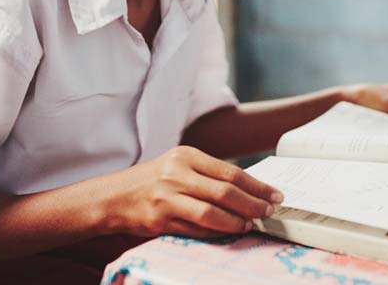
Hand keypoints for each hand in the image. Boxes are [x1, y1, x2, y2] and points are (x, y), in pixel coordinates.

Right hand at [107, 146, 282, 239]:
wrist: (113, 195)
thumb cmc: (152, 180)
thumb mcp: (177, 165)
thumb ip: (207, 174)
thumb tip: (246, 189)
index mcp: (185, 155)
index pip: (230, 171)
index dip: (256, 185)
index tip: (274, 194)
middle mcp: (177, 173)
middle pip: (225, 191)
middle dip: (253, 204)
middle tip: (269, 211)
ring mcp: (167, 197)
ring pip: (212, 213)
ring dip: (236, 221)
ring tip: (251, 224)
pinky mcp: (159, 220)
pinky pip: (196, 230)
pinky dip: (216, 233)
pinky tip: (228, 232)